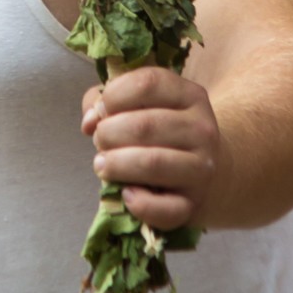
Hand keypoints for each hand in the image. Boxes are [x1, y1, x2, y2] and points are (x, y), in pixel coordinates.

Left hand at [80, 69, 220, 230]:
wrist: (199, 170)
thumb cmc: (159, 132)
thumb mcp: (139, 104)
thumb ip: (105, 101)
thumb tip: (89, 122)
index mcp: (190, 95)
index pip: (148, 83)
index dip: (113, 96)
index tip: (102, 110)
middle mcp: (202, 130)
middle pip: (145, 125)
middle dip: (108, 133)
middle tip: (100, 141)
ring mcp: (202, 168)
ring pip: (152, 163)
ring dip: (116, 164)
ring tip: (102, 165)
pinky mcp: (193, 203)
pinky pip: (164, 209)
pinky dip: (138, 203)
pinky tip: (126, 194)